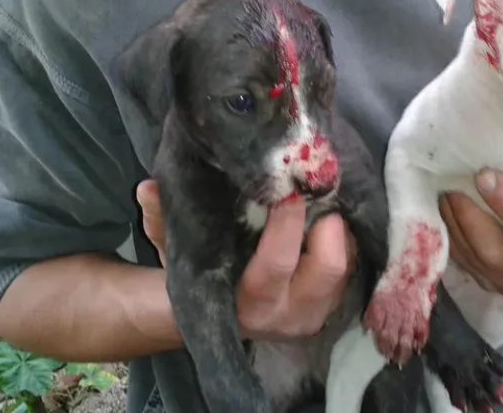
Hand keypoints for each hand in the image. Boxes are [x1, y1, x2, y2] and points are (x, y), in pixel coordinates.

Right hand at [136, 180, 356, 338]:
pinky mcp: (331, 302)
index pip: (276, 264)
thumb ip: (160, 219)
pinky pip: (353, 268)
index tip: (288, 188)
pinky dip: (348, 239)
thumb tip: (148, 188)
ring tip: (327, 197)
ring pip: (346, 268)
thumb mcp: (176, 244)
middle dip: (329, 229)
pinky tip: (334, 211)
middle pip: (328, 270)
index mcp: (247, 302)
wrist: (219, 308)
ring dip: (341, 231)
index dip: (287, 224)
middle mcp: (285, 314)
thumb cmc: (202, 266)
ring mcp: (313, 311)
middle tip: (320, 192)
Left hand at [439, 154, 502, 300]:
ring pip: (478, 261)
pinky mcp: (497, 285)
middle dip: (472, 217)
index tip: (487, 174)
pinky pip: (466, 266)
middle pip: (501, 254)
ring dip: (455, 225)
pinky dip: (450, 238)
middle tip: (454, 182)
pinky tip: (441, 208)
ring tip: (443, 189)